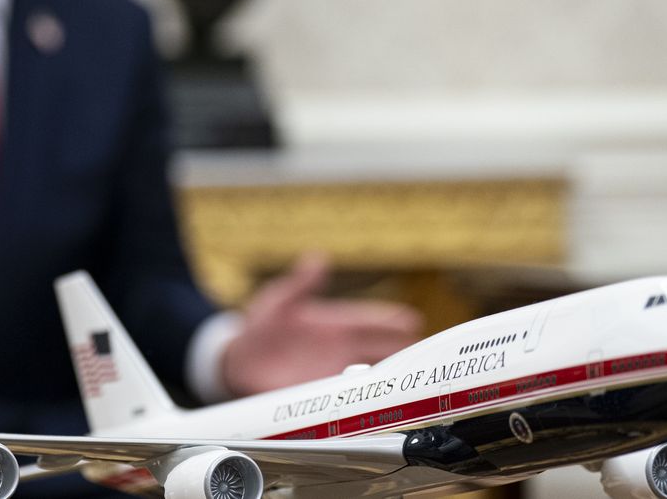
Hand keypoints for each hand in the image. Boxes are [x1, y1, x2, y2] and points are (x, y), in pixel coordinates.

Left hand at [221, 252, 422, 396]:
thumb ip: (300, 283)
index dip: (392, 321)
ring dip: (388, 380)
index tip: (413, 320)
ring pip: (370, 376)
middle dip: (403, 352)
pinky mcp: (319, 395)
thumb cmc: (262, 326)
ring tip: (411, 382)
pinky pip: (346, 400)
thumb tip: (318, 258)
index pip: (371, 321)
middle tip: (427, 355)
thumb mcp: (280, 300)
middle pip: (380, 351)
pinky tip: (376, 407)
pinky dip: (362, 402)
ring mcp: (332, 373)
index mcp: (337, 324)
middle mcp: (341, 350)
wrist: (239, 361)